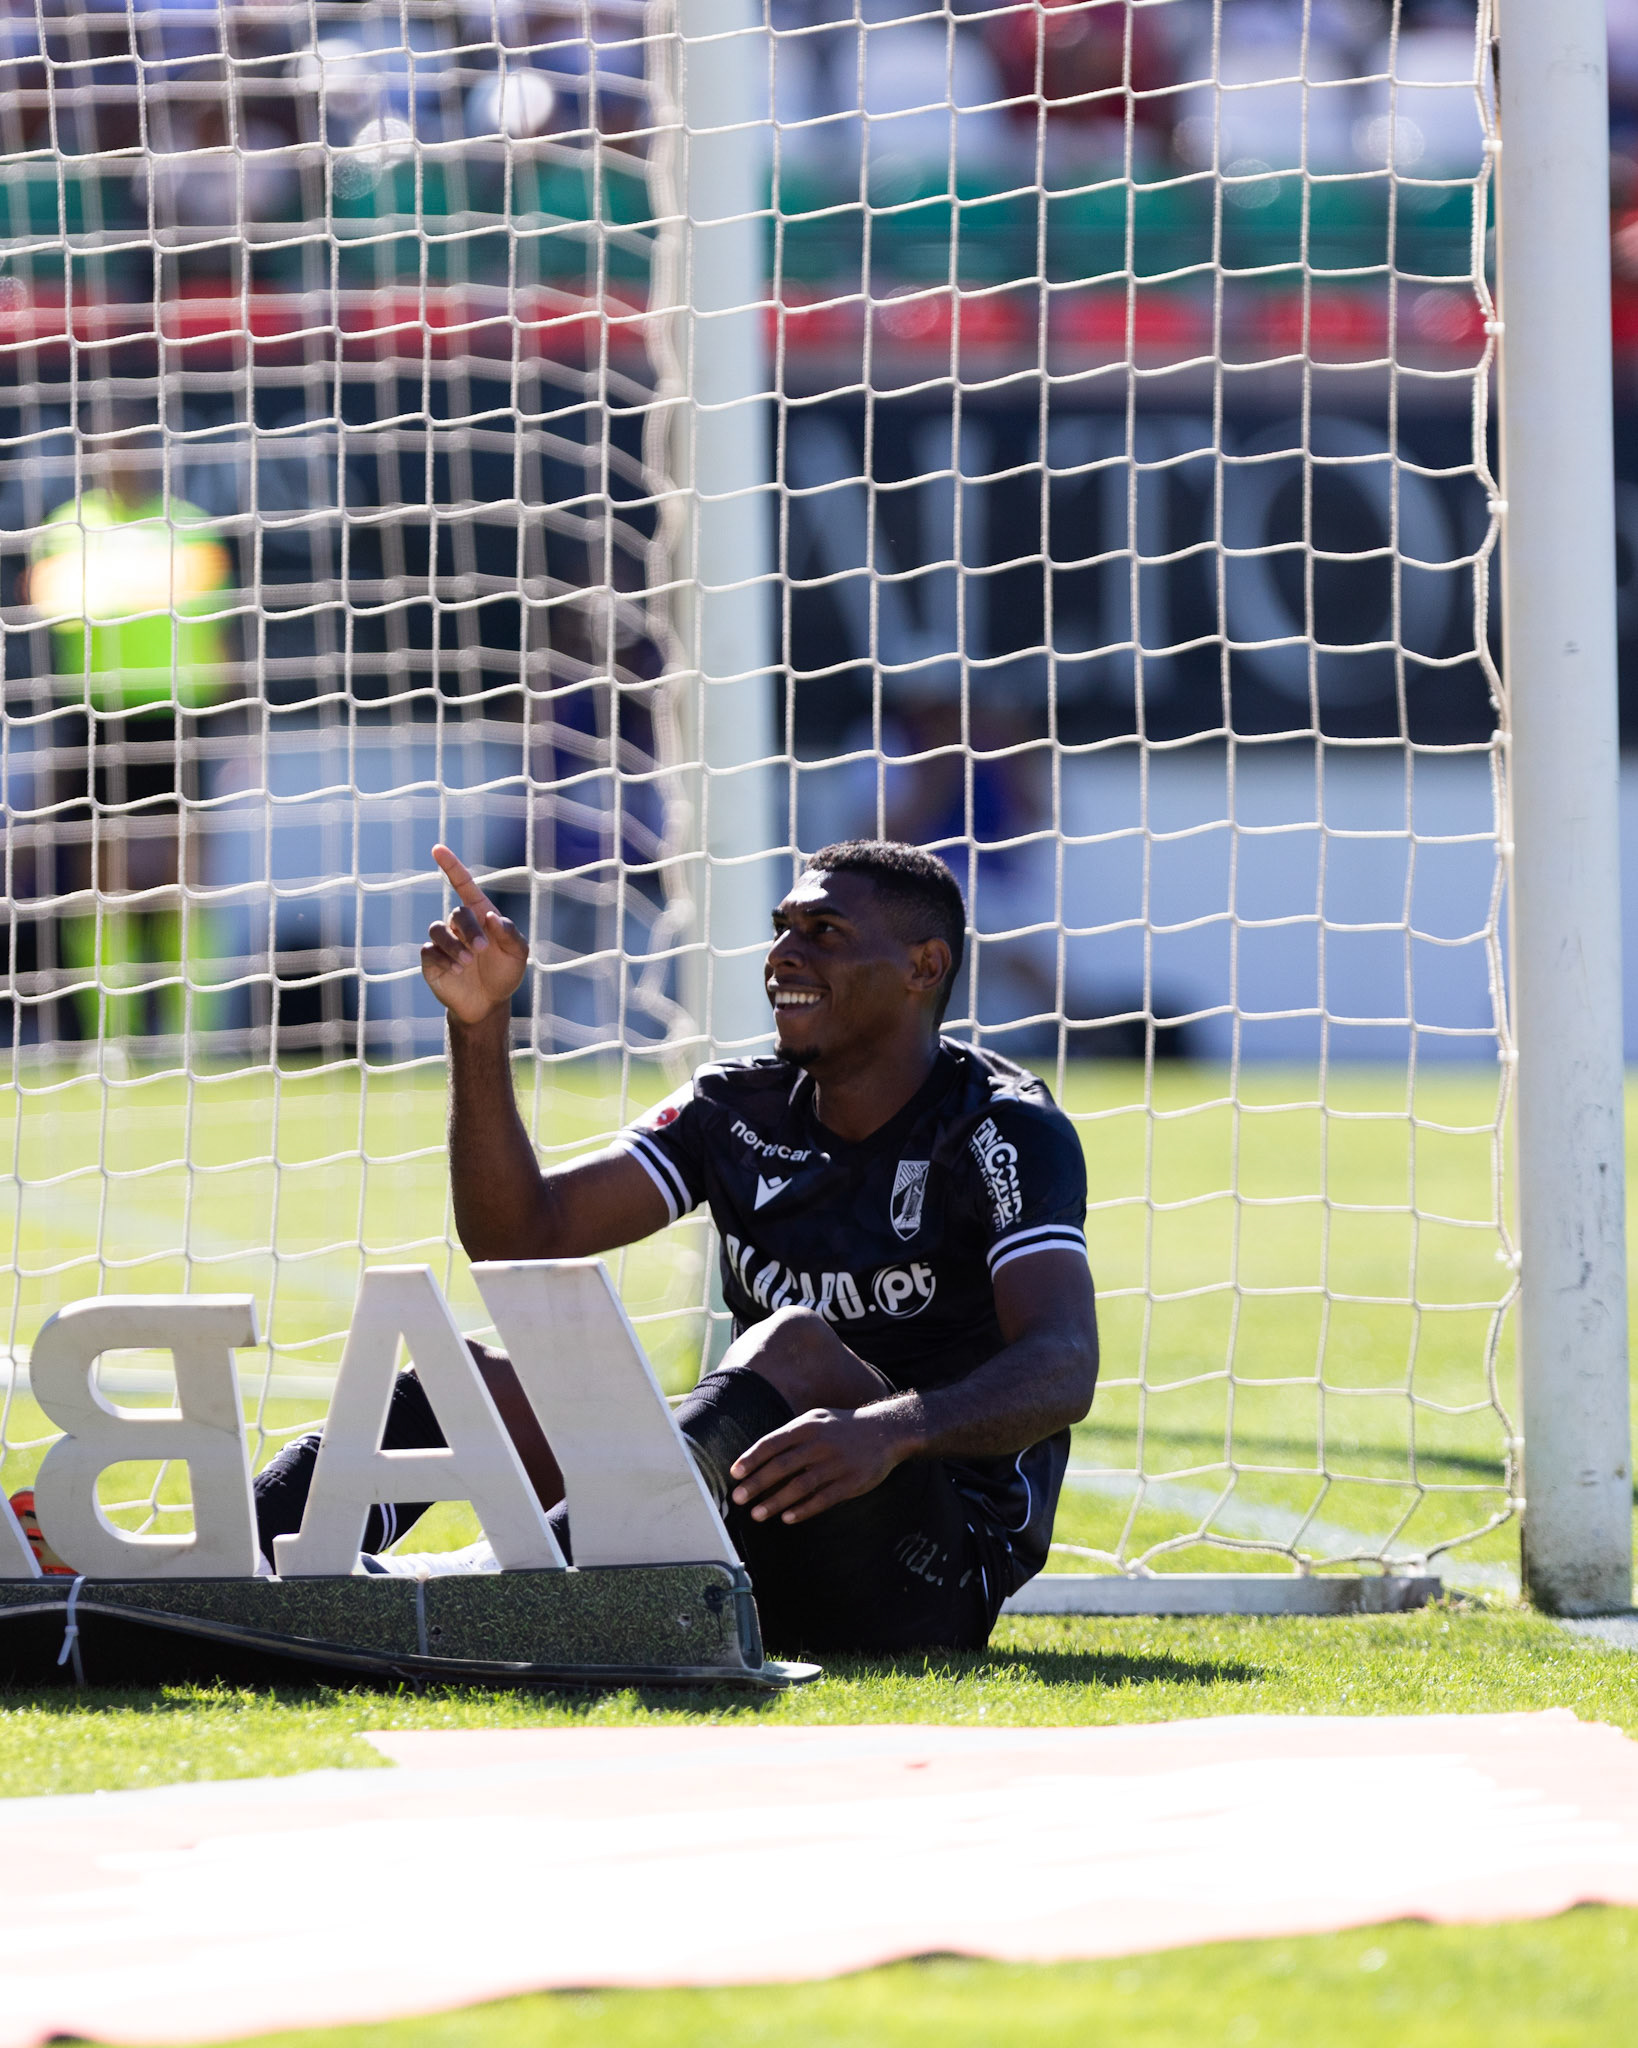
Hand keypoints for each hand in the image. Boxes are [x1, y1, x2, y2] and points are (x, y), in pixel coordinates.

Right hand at [421, 844, 528, 1025]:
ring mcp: (443, 942)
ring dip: (454, 945)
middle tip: (482, 950)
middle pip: (457, 914)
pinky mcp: (431, 960)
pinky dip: (443, 958)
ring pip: (438, 930)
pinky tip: (456, 970)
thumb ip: (510, 934)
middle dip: (469, 930)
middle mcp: (459, 925)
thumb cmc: (504, 973)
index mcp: (480, 915)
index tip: (437, 849)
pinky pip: (429, 951)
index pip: (463, 885)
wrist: (488, 1004)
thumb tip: (491, 916)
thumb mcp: (518, 954)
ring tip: (468, 962)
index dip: (451, 866)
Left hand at [729, 1405, 908, 1525]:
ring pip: (800, 1486)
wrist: (885, 1432)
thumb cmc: (841, 1427)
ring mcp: (837, 1464)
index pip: (773, 1442)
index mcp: (808, 1426)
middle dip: (757, 1484)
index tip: (735, 1473)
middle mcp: (820, 1444)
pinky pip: (823, 1499)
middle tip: (738, 1499)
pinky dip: (803, 1510)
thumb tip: (759, 1454)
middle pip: (782, 1466)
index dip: (752, 1458)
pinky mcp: (851, 1482)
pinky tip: (787, 1518)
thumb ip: (791, 1434)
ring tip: (757, 1514)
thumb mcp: (816, 1419)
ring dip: (775, 1502)